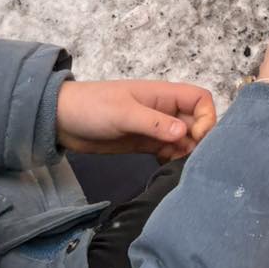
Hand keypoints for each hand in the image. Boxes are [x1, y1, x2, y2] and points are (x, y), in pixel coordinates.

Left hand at [56, 78, 215, 158]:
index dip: (206, 118)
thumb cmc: (93, 107)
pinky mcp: (145, 144)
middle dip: (199, 140)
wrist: (62, 120)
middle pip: (196, 122)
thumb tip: (186, 134)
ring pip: (184, 139)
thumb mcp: (123, 113)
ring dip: (187, 153)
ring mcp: (154, 128)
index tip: (194, 139)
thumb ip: (154, 123)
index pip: (200, 99)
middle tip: (190, 161)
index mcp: (163, 95)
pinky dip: (174, 160)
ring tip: (180, 170)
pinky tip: (168, 172)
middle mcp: (164, 110)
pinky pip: (169, 151)